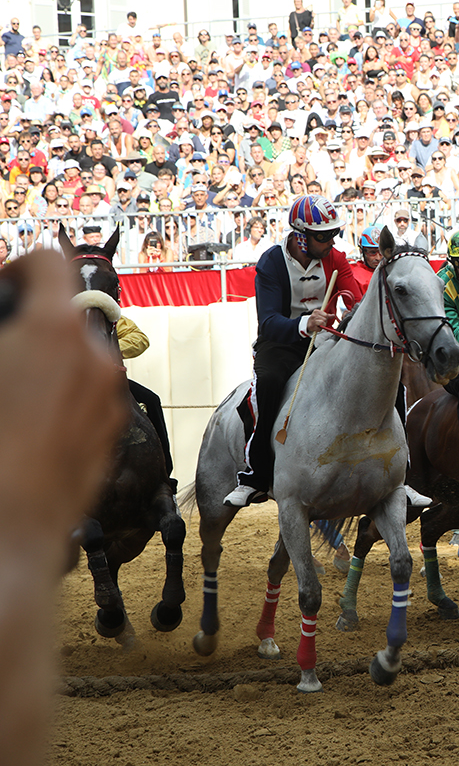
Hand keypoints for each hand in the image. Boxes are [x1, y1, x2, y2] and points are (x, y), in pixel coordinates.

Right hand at [0, 252, 125, 539]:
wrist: (11, 530)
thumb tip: (3, 293)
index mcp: (55, 329)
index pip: (48, 262)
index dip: (16, 268)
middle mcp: (95, 356)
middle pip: (62, 314)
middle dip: (27, 322)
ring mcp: (109, 396)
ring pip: (75, 357)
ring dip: (44, 362)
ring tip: (8, 394)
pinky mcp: (112, 432)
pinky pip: (85, 395)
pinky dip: (59, 396)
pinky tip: (24, 427)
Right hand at [306, 307, 334, 332]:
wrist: (308, 324)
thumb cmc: (315, 320)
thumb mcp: (321, 316)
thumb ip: (327, 315)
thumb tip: (333, 315)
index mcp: (316, 311)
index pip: (326, 315)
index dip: (326, 318)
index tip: (322, 319)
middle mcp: (314, 315)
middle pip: (325, 319)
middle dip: (324, 322)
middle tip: (320, 323)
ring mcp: (312, 321)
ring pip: (323, 323)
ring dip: (322, 326)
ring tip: (318, 325)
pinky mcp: (311, 326)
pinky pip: (319, 329)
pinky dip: (319, 329)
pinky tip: (316, 327)